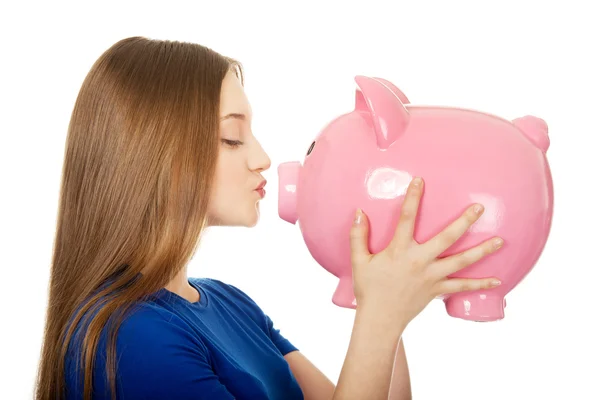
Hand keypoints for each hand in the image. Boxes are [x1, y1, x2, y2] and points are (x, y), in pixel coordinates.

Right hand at [349, 176, 502, 325]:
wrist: (380, 319)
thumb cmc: (368, 289)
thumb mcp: (358, 261)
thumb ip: (358, 235)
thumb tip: (359, 212)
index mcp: (399, 251)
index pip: (407, 219)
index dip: (413, 198)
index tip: (420, 181)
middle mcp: (419, 261)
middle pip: (447, 238)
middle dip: (465, 221)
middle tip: (480, 207)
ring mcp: (431, 276)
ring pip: (462, 261)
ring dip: (482, 250)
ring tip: (500, 241)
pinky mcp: (437, 290)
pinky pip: (462, 286)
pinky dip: (480, 284)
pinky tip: (497, 281)